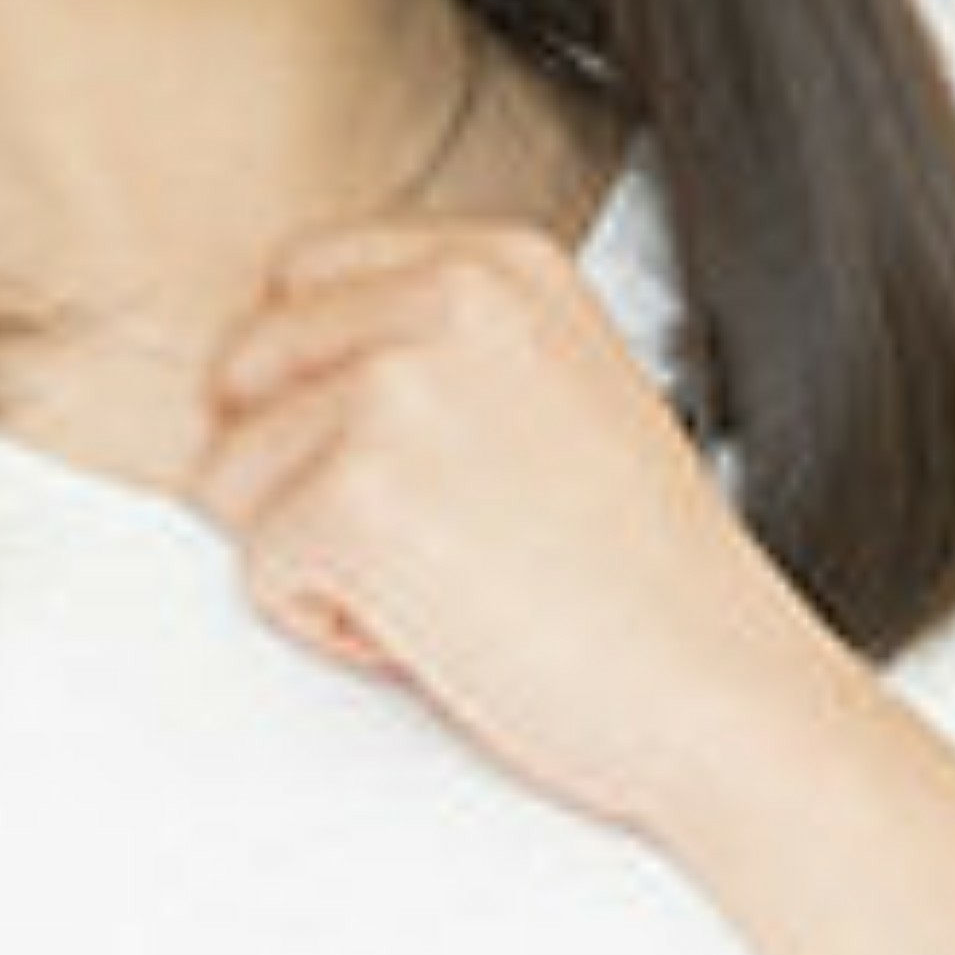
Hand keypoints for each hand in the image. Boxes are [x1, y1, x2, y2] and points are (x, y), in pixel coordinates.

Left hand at [185, 202, 857, 831]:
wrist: (720, 691)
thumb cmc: (648, 581)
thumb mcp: (562, 391)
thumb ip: (443, 350)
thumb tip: (301, 374)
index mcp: (498, 264)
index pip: (297, 283)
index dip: (316, 390)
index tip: (404, 461)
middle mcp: (443, 301)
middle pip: (245, 371)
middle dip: (298, 467)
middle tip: (431, 536)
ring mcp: (392, 396)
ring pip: (234, 476)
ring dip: (316, 553)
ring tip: (449, 582)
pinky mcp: (352, 503)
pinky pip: (259, 571)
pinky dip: (330, 626)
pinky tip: (439, 630)